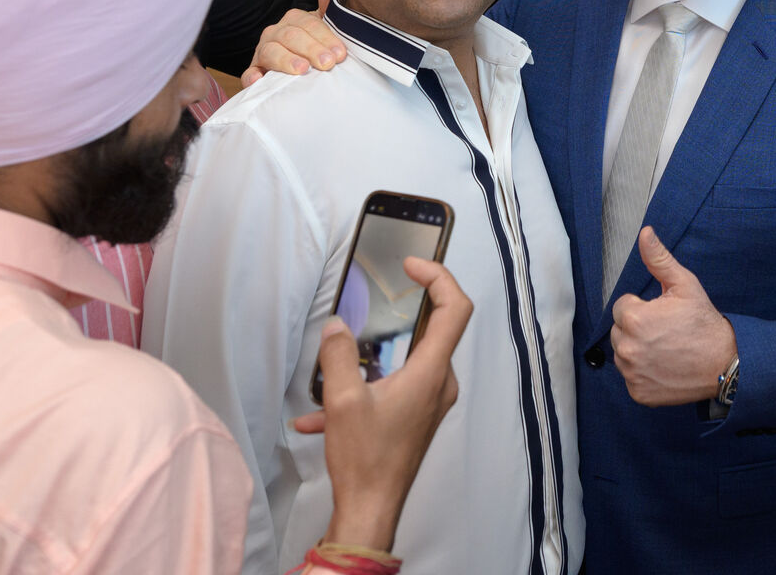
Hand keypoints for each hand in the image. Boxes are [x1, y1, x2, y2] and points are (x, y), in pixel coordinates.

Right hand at [240, 0, 346, 85]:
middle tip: (328, 63)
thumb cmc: (316, 43)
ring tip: (302, 70)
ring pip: (271, 52)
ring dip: (286, 60)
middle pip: (292, 37)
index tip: (340, 53)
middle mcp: (276, 32)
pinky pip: (249, 73)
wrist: (301, 64)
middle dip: (311, 49)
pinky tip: (260, 81)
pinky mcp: (256, 70)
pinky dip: (252, 77)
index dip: (325, 38)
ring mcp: (264, 50)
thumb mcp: (326, 21)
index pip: (309, 25)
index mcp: (295, 19)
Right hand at [294, 257, 471, 549]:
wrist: (371, 510)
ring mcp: (431, 402)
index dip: (440, 277)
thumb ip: (338, 356)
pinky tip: (320, 414)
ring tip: (337, 363)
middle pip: (438, 329)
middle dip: (410, 307)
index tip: (413, 265)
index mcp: (430, 373)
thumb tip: (336, 327)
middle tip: (388, 289)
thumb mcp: (342, 401)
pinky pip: (396, 388)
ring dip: (376, 355)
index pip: (455, 309)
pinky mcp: (417, 418)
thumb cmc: (365, 461)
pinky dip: (365, 389)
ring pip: (411, 359)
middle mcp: (439, 384)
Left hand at [610, 228, 736, 405]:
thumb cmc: (704, 323)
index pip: (622, 307)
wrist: (725, 363)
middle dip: (638, 328)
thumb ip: (659, 259)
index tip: (663, 315)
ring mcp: (632, 374)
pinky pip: (631, 377)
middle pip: (620, 331)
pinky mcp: (639, 393)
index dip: (643, 307)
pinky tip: (664, 366)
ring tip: (665, 349)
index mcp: (634, 319)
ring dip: (637, 350)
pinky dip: (643, 373)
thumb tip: (645, 233)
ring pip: (623, 354)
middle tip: (665, 332)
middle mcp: (627, 349)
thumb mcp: (685, 285)